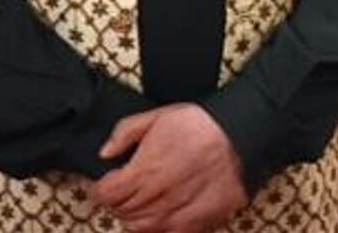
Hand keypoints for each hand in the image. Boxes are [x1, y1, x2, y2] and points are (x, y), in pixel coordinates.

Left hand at [89, 103, 246, 232]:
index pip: (107, 194)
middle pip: (121, 212)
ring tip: (138, 204)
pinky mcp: (197, 223)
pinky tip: (159, 218)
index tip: (104, 184)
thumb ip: (124, 133)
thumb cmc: (197, 125)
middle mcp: (158, 195)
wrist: (238, 136)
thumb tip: (104, 153)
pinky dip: (157, 230)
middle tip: (121, 192)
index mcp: (144, 170)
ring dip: (133, 218)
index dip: (100, 190)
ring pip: (141, 228)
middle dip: (116, 203)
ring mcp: (177, 212)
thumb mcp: (155, 116)